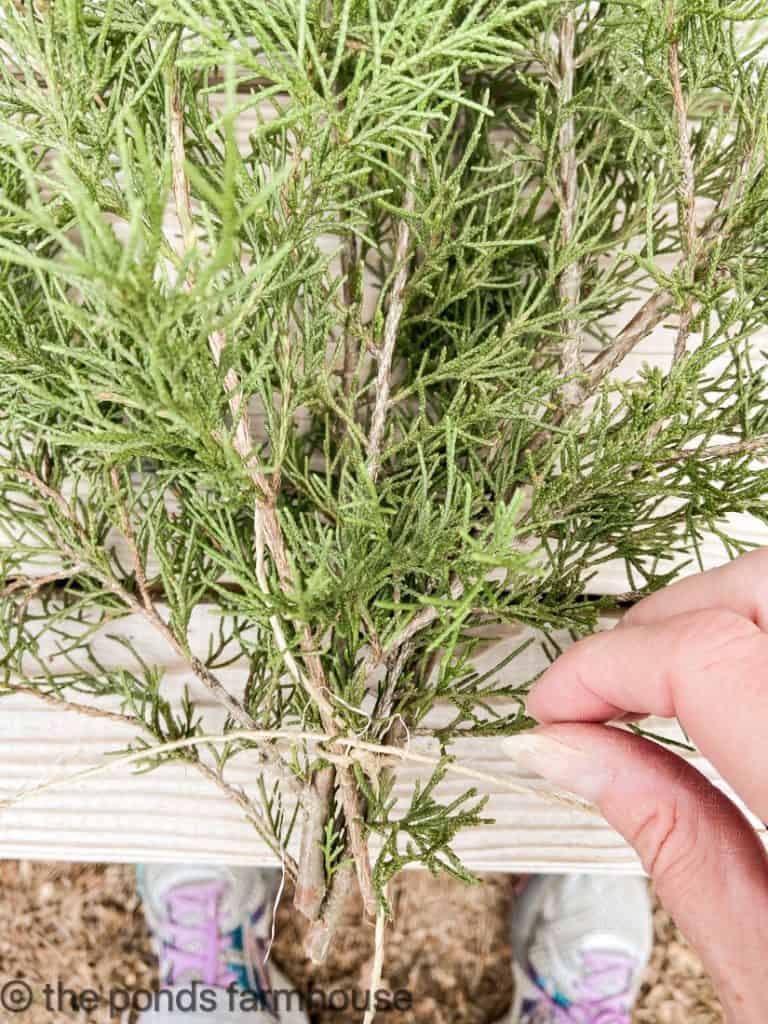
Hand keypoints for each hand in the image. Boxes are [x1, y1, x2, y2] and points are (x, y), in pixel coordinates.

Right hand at [514, 549, 767, 1022]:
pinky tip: (741, 692)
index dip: (605, 665)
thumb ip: (668, 834)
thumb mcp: (763, 973)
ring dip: (719, 618)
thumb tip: (564, 748)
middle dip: (662, 619)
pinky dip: (763, 640)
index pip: (708, 662)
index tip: (554, 705)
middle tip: (604, 686)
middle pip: (767, 589)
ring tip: (664, 684)